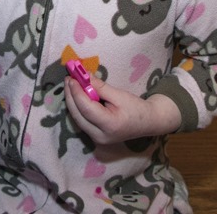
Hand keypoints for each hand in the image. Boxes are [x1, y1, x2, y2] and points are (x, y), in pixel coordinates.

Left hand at [63, 76, 180, 145]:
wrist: (148, 123)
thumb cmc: (136, 108)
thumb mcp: (119, 94)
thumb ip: (100, 87)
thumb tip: (84, 76)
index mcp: (109, 125)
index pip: (87, 108)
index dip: (77, 92)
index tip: (72, 78)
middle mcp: (100, 136)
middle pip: (78, 115)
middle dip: (71, 96)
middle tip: (68, 79)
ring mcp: (97, 139)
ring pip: (77, 119)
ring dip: (72, 101)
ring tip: (70, 85)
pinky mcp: (95, 137)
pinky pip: (82, 121)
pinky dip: (77, 107)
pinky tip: (76, 95)